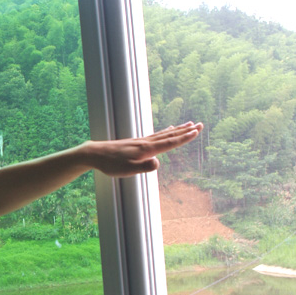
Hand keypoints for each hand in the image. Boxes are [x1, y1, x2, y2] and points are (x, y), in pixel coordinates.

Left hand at [86, 121, 202, 176]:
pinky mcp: (137, 143)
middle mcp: (146, 143)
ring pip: (164, 134)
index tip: (196, 131)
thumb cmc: (111, 164)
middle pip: (170, 135)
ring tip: (189, 124)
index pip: (169, 143)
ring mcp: (142, 141)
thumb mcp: (127, 170)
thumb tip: (158, 163)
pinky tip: (168, 129)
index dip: (184, 137)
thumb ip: (143, 168)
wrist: (95, 154)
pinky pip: (156, 135)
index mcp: (146, 150)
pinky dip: (166, 131)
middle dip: (186, 130)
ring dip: (178, 129)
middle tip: (200, 124)